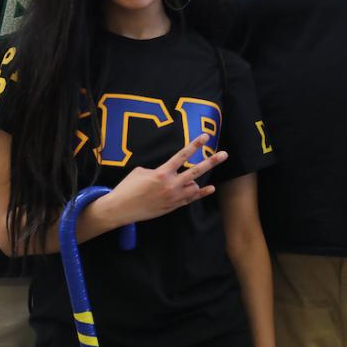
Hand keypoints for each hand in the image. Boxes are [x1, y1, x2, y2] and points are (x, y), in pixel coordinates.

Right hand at [101, 135, 227, 225]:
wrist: (121, 209)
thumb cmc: (128, 187)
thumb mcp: (141, 171)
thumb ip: (159, 170)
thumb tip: (168, 171)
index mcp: (162, 173)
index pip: (182, 155)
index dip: (195, 145)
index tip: (205, 136)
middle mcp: (171, 184)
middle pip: (197, 171)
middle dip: (212, 161)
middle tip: (224, 154)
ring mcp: (173, 197)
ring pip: (195, 186)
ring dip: (194, 181)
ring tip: (187, 180)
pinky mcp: (173, 206)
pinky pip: (191, 199)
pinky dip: (200, 193)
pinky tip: (210, 188)